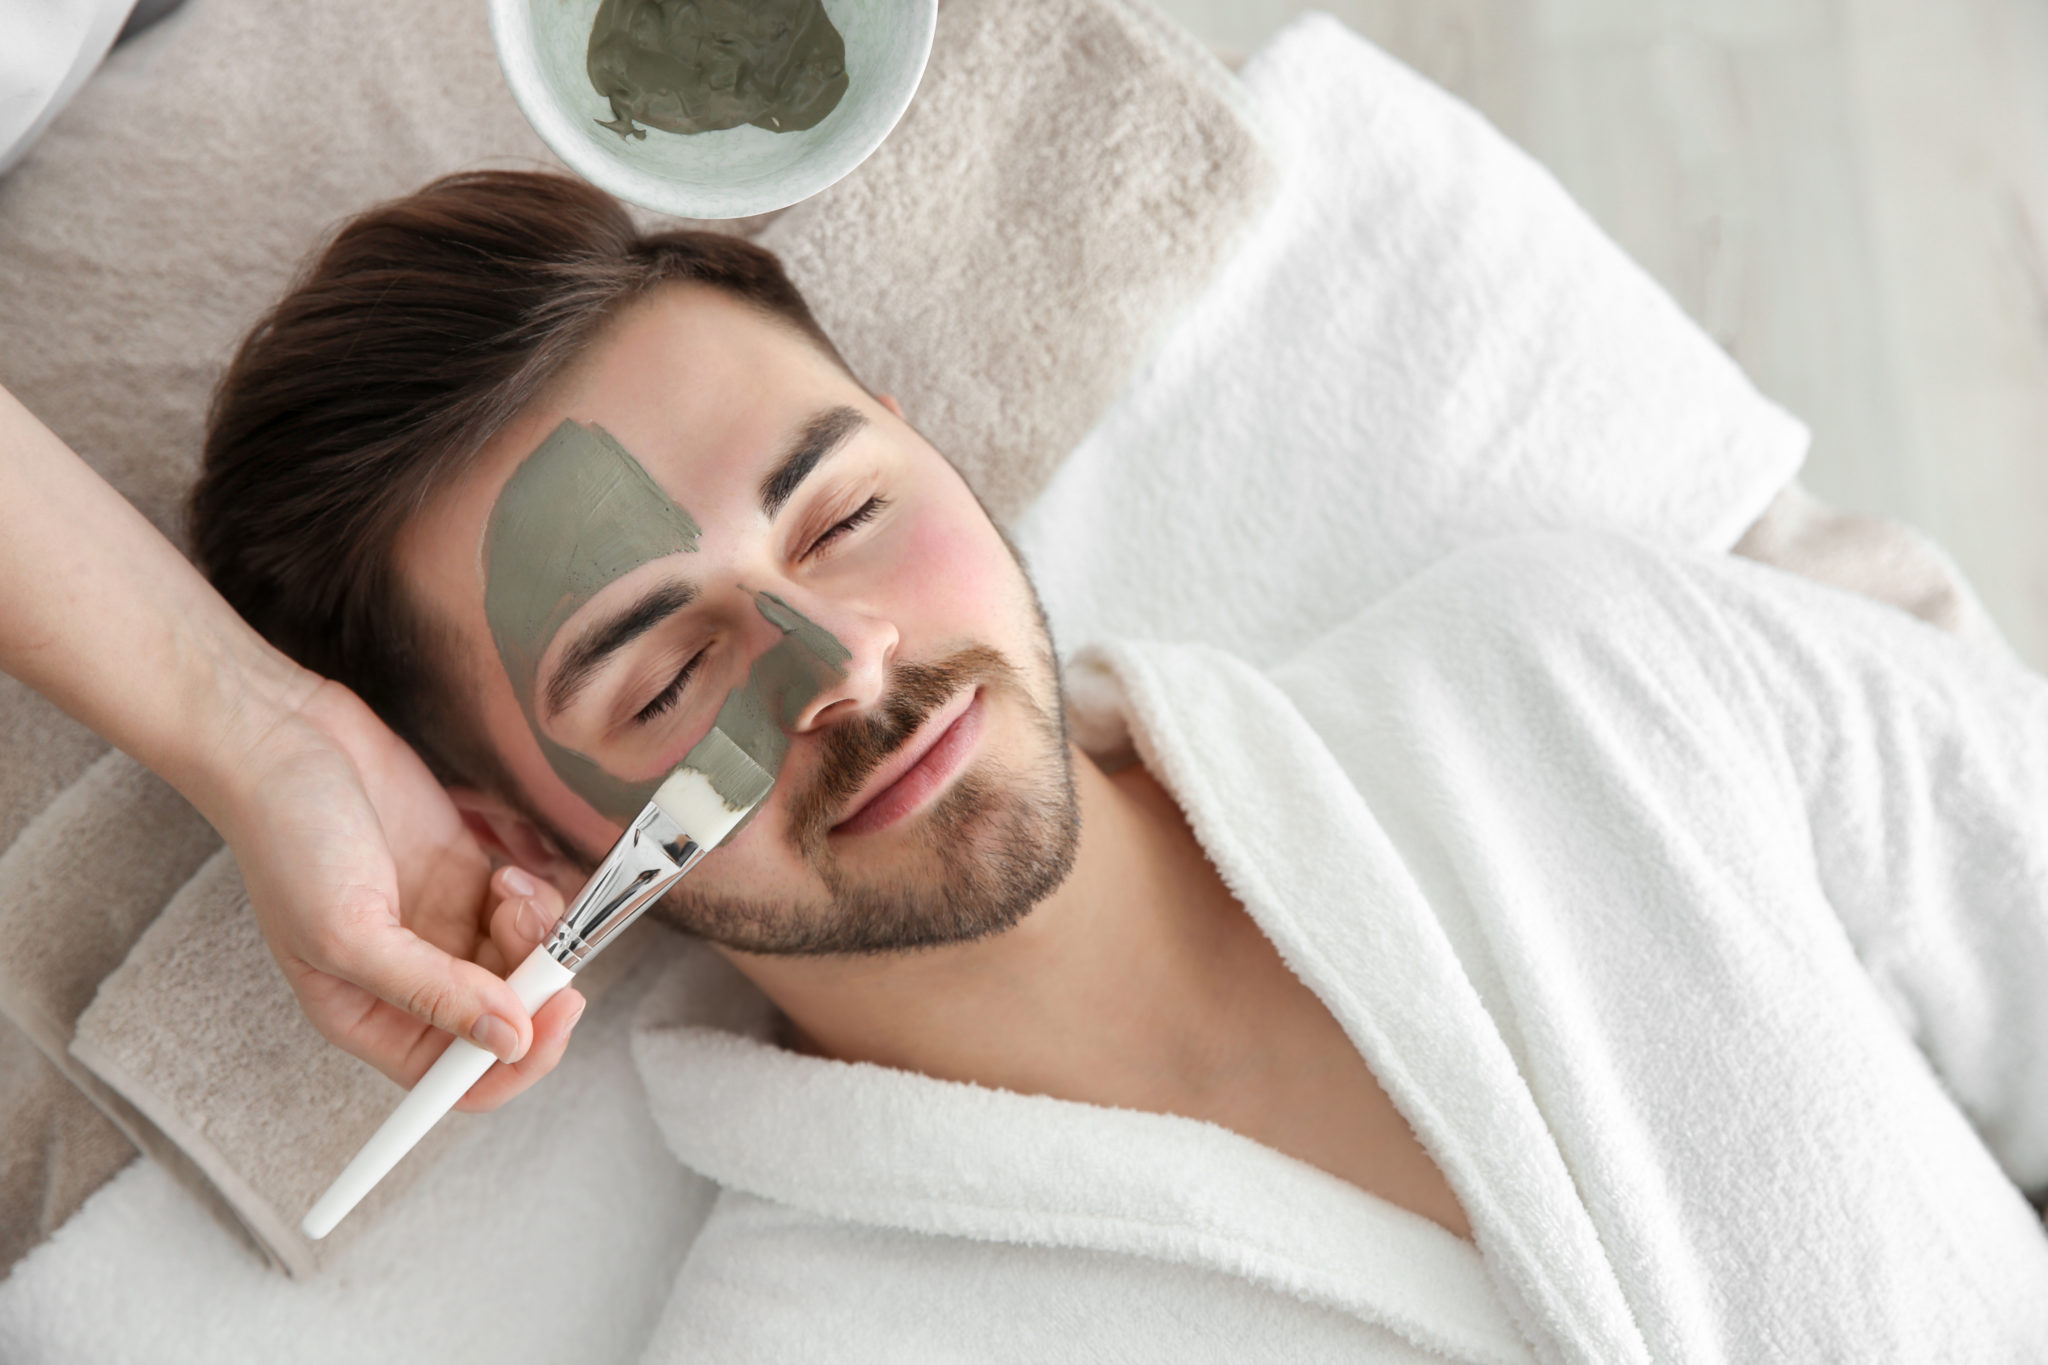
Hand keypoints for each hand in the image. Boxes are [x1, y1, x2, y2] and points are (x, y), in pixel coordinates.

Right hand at [215, 678, 582, 1109]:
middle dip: (533, 987)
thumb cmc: (288, 837)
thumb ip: (434, 993)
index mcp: (367, 1017)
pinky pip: (525, 915)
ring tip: (510, 891)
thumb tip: (510, 1042)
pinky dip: (533, 901)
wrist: (285, 739)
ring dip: (535, 937)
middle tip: (542, 943)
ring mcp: (441, 929)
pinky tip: (508, 874)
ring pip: (522, 965)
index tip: (550, 1018)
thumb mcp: (349, 931)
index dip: (513, 1063)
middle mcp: (409, 982)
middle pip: (503, 1021)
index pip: (455, 1081)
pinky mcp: (464, 878)